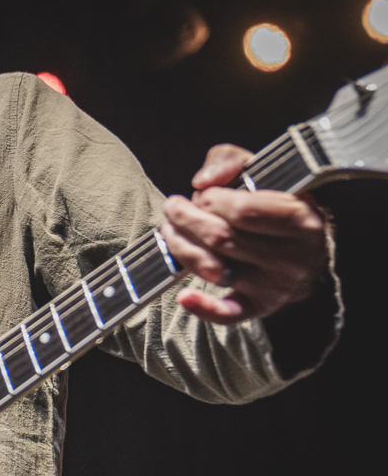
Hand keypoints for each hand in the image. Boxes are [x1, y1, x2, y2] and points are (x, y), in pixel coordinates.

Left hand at [161, 144, 327, 323]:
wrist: (307, 250)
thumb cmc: (277, 205)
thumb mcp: (263, 172)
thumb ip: (231, 161)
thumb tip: (202, 181)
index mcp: (300, 219)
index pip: (244, 210)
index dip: (212, 200)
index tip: (200, 195)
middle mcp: (291, 256)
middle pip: (222, 238)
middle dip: (187, 220)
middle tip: (173, 207)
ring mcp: (274, 285)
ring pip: (214, 269)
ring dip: (181, 248)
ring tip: (169, 230)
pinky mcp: (259, 306)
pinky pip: (230, 314)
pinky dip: (204, 308)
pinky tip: (184, 298)